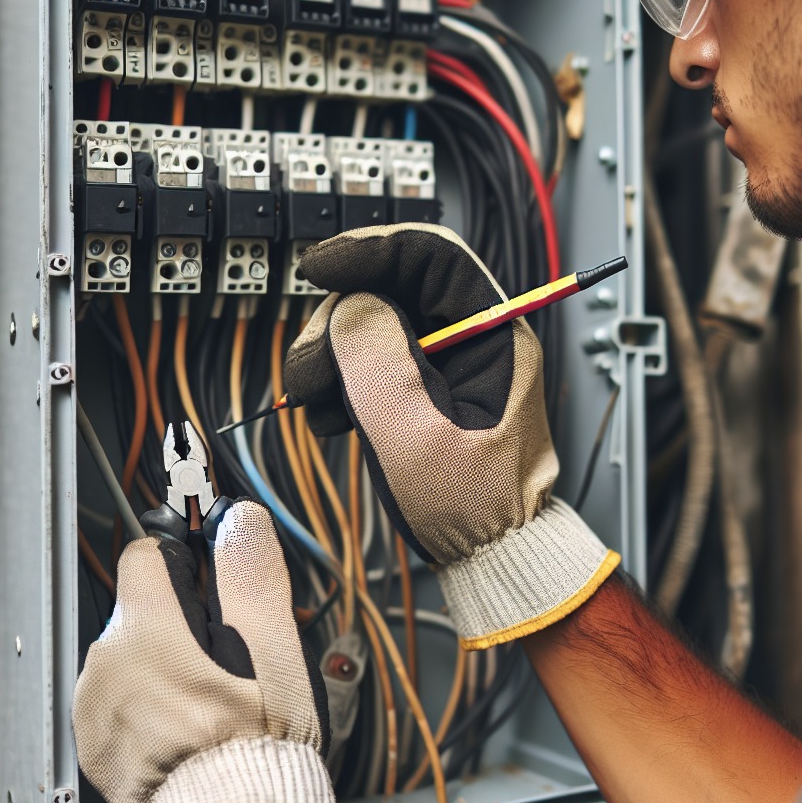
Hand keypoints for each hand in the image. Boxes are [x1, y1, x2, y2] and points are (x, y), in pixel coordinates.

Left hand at [72, 500, 347, 802]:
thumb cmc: (254, 741)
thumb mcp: (272, 644)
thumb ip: (251, 572)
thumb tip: (240, 520)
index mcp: (147, 630)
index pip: (148, 552)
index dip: (186, 555)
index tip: (209, 569)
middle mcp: (107, 662)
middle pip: (144, 605)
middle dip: (182, 617)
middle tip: (226, 650)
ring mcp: (95, 706)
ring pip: (133, 651)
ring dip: (164, 659)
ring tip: (210, 692)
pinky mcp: (94, 741)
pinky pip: (120, 695)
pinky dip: (148, 700)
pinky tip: (186, 720)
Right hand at [284, 223, 618, 649]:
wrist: (490, 552)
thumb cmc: (475, 505)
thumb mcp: (418, 437)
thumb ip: (379, 362)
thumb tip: (351, 307)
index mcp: (492, 333)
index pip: (432, 255)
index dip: (371, 250)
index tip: (319, 268)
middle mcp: (470, 337)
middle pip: (391, 287)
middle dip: (338, 322)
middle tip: (309, 371)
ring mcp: (445, 361)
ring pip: (372, 324)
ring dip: (331, 358)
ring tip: (318, 408)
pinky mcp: (423, 386)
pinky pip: (371, 360)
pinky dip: (341, 381)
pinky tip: (332, 419)